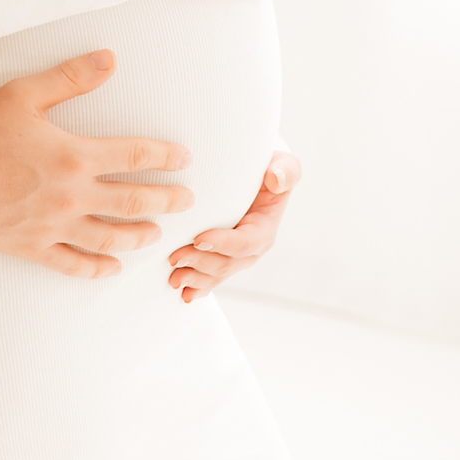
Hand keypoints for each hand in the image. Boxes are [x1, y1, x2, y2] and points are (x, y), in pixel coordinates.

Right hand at [0, 50, 193, 277]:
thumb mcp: (25, 93)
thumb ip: (71, 78)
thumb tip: (110, 59)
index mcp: (74, 156)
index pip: (135, 157)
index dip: (165, 157)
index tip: (185, 159)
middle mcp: (72, 196)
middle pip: (134, 203)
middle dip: (166, 201)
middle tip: (186, 200)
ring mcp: (54, 227)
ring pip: (111, 239)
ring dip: (140, 236)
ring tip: (156, 233)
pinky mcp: (33, 248)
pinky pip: (74, 265)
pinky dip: (98, 269)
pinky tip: (113, 268)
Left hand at [167, 152, 301, 300]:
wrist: (256, 175)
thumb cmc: (268, 167)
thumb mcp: (284, 164)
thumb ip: (286, 171)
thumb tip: (275, 179)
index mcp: (264, 228)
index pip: (245, 242)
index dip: (223, 244)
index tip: (198, 239)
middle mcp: (252, 248)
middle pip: (227, 263)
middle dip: (201, 264)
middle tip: (174, 257)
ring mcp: (236, 256)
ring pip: (216, 274)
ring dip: (195, 278)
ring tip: (174, 277)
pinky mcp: (223, 257)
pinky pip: (212, 278)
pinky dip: (199, 288)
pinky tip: (185, 295)